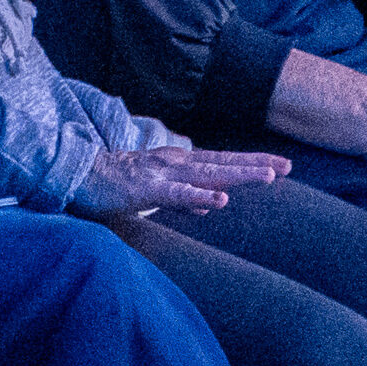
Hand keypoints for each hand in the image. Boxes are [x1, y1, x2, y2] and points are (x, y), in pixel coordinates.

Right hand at [68, 145, 288, 216]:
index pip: (222, 161)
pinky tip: (220, 199)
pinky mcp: (145, 188)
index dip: (251, 162)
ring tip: (269, 177)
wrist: (77, 176)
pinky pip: (177, 193)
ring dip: (239, 174)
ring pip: (207, 174)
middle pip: (223, 163)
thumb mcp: (156, 191)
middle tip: (289, 166)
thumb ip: (185, 197)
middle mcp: (175, 163)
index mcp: (178, 164)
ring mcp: (162, 173)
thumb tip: (213, 204)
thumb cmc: (114, 185)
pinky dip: (200, 195)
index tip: (282, 165)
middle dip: (257, 164)